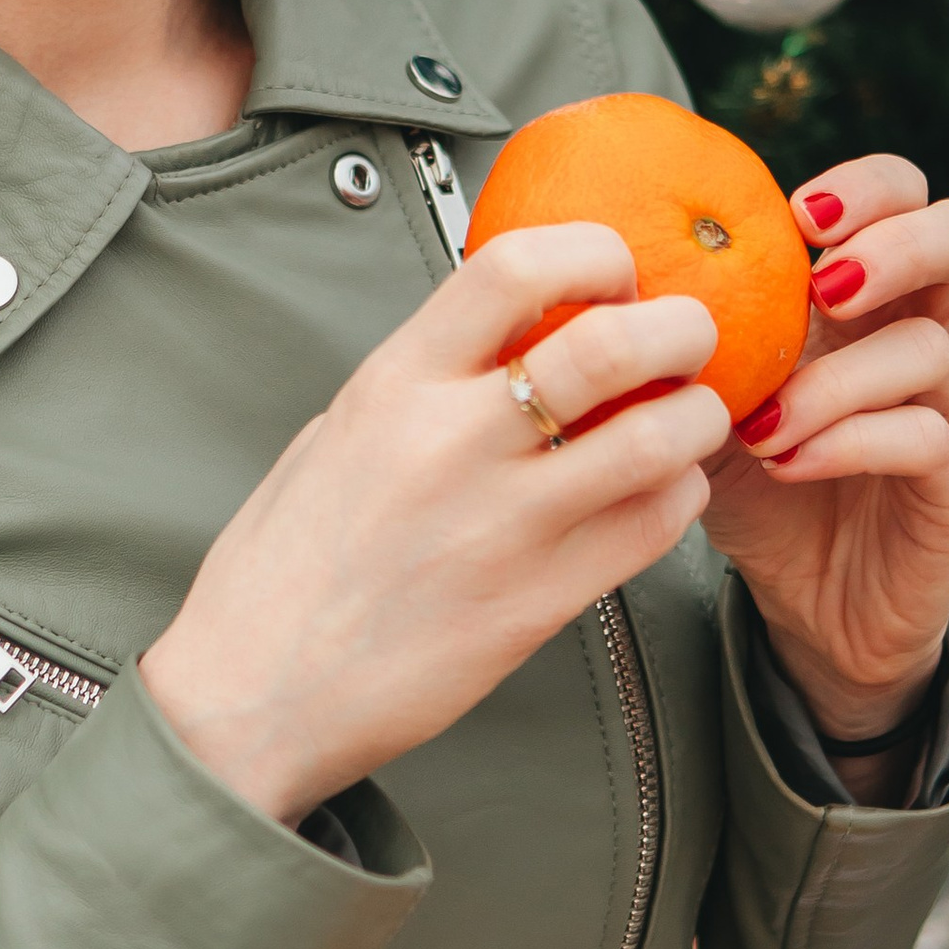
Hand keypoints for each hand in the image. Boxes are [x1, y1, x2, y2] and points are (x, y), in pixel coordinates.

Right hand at [141, 225, 733, 824]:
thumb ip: (422, 382)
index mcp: (393, 384)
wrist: (251, 695)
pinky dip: (679, 497)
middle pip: (611, 342)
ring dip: (698, 416)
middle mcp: (451, 443)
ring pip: (657, 440)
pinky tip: (662, 493)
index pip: (514, 267)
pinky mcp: (536, 605)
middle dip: (680, 326)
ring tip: (691, 417)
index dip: (593, 253)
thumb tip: (501, 342)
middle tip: (691, 337)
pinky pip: (650, 529)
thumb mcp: (335, 434)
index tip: (614, 274)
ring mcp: (501, 527)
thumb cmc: (281, 571)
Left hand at [699, 158, 948, 754]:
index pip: (908, 197)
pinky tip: (785, 461)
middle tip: (822, 283)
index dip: (867, 186)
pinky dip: (848, 441)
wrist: (811, 601)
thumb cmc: (761, 476)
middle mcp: (937, 335)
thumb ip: (691, 327)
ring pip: (930, 349)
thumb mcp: (714, 391)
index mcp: (881, 296)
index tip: (795, 214)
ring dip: (832, 378)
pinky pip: (924, 439)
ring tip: (760, 423)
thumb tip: (598, 252)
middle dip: (899, 242)